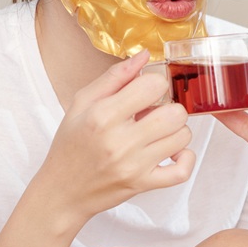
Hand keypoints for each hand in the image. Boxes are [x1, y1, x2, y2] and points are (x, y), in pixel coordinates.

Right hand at [34, 51, 194, 225]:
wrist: (62, 190)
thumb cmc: (71, 145)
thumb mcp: (82, 104)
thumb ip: (114, 77)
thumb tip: (143, 56)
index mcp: (103, 115)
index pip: (152, 86)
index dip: (154, 83)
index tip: (146, 91)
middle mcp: (120, 141)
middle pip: (175, 112)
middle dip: (168, 107)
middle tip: (153, 113)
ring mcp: (134, 165)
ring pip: (182, 137)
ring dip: (175, 130)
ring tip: (158, 131)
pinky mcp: (143, 184)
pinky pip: (182, 171)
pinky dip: (185, 159)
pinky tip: (173, 152)